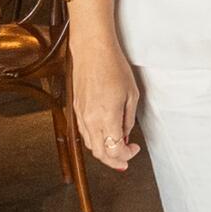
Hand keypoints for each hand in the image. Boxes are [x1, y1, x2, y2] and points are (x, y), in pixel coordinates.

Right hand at [69, 30, 141, 170]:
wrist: (92, 50)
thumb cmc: (113, 67)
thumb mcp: (131, 94)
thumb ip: (128, 119)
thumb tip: (124, 135)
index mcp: (107, 117)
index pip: (115, 150)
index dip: (126, 155)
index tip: (134, 150)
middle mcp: (90, 120)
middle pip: (100, 153)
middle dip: (114, 161)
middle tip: (125, 159)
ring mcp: (81, 115)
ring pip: (90, 145)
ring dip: (103, 151)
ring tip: (117, 148)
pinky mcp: (76, 109)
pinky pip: (84, 133)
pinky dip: (95, 139)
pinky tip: (104, 135)